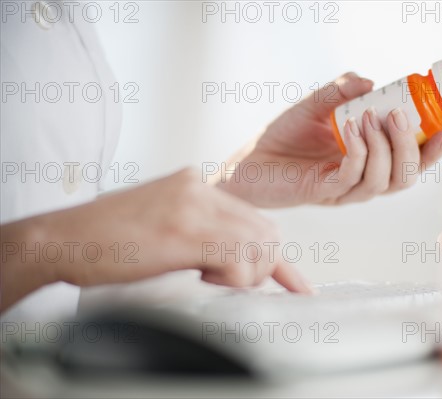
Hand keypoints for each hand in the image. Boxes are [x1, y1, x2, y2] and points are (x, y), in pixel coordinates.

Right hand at [0, 168, 310, 310]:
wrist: (63, 239)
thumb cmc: (108, 237)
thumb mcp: (164, 220)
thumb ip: (200, 226)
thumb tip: (233, 253)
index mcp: (195, 184)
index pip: (254, 217)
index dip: (275, 254)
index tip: (294, 280)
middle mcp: (199, 189)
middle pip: (265, 230)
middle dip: (264, 266)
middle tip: (237, 281)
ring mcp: (192, 208)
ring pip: (256, 244)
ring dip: (246, 274)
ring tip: (212, 277)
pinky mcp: (183, 232)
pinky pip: (236, 258)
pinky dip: (232, 277)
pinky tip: (203, 275)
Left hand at [216, 72, 441, 206]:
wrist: (248, 161)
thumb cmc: (283, 136)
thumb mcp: (315, 105)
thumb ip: (340, 91)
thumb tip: (371, 81)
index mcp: (368, 162)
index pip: (411, 163)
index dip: (432, 151)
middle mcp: (360, 180)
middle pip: (404, 177)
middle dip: (411, 148)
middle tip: (399, 115)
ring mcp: (342, 189)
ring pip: (382, 181)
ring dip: (383, 148)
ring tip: (371, 117)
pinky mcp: (322, 192)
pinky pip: (350, 177)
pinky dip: (356, 152)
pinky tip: (349, 128)